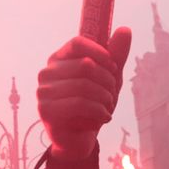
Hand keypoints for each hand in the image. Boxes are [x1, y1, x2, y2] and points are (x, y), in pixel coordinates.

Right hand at [37, 29, 131, 160]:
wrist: (79, 140)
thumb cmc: (92, 105)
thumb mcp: (109, 78)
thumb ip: (116, 56)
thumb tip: (125, 29)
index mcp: (58, 59)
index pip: (78, 43)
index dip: (101, 53)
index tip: (112, 68)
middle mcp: (46, 73)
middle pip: (86, 64)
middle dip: (108, 81)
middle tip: (112, 94)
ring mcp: (43, 92)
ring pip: (85, 85)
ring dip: (105, 98)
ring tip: (108, 108)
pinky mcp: (46, 111)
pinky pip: (79, 104)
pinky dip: (99, 111)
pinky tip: (104, 118)